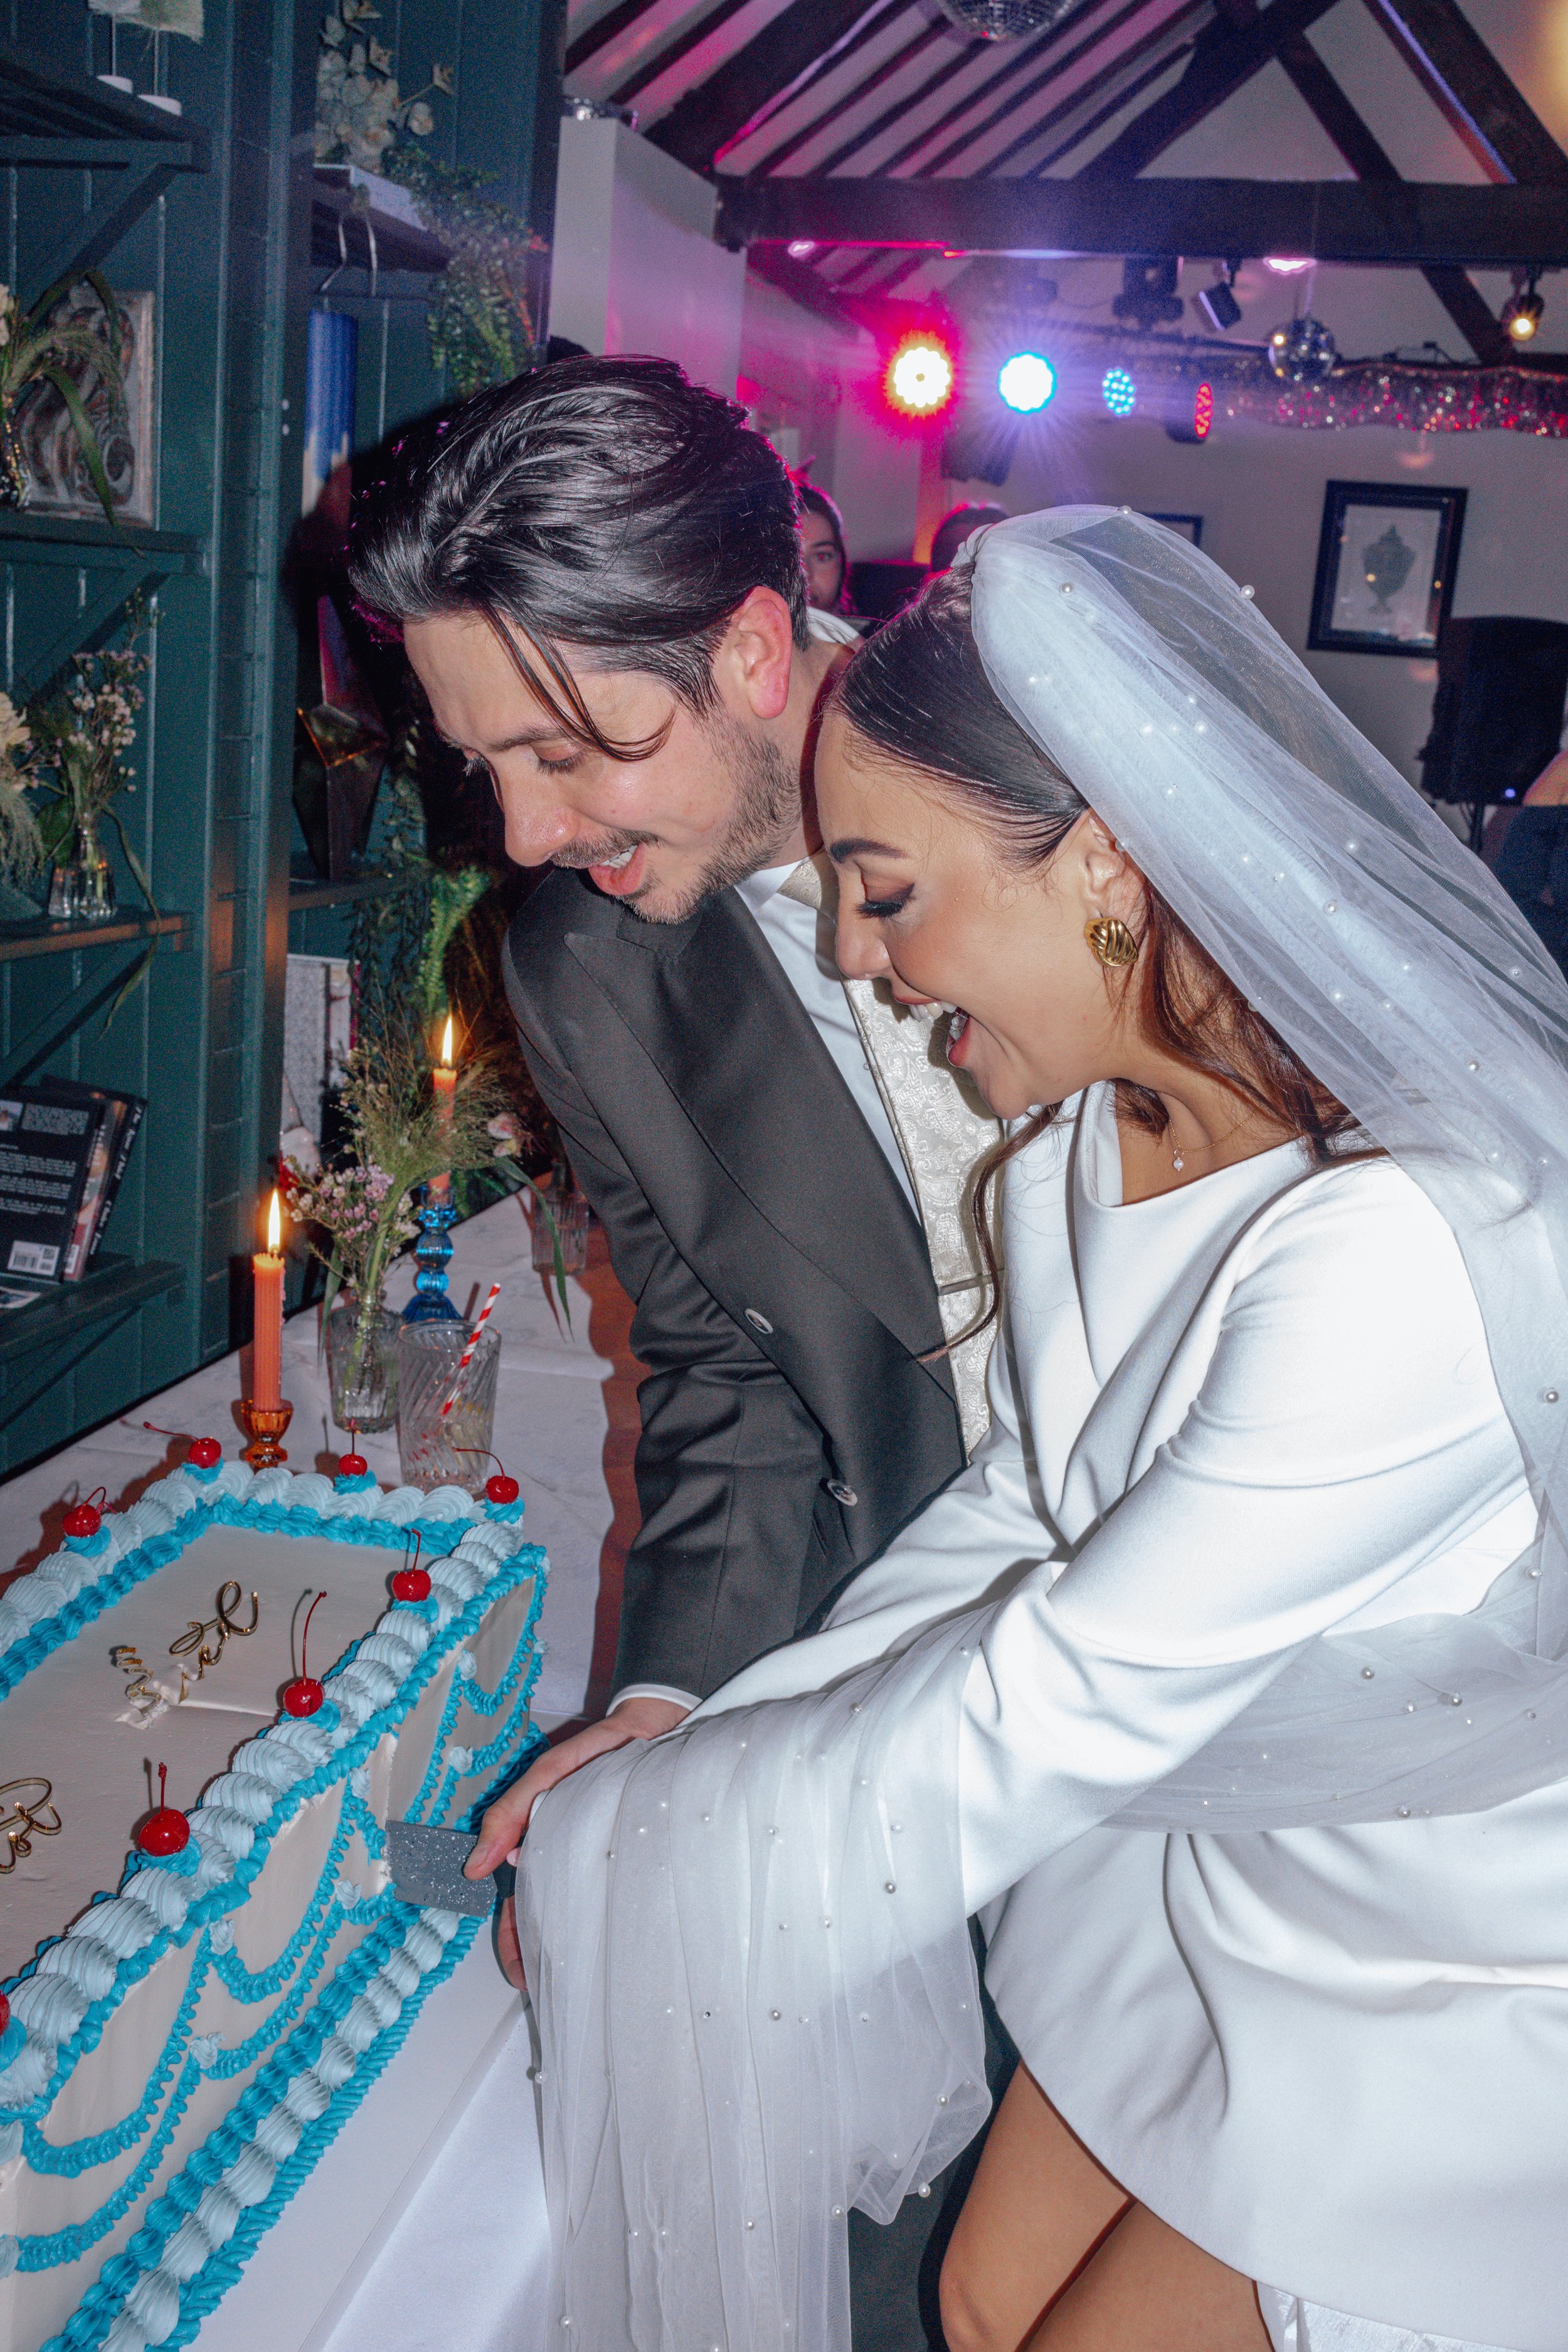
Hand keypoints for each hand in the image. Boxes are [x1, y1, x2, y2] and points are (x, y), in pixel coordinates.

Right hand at [466, 1695, 690, 1990]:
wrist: (654, 1727)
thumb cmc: (596, 1749)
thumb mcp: (545, 1775)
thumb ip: (509, 1813)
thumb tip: (477, 1865)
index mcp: (541, 1841)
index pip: (519, 1900)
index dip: (514, 1938)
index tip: (520, 1973)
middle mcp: (566, 1855)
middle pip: (543, 1914)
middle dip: (536, 1954)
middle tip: (542, 1988)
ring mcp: (596, 1858)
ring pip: (573, 1910)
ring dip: (564, 1943)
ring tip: (568, 1979)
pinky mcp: (626, 1857)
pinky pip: (607, 1895)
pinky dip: (598, 1921)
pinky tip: (604, 1946)